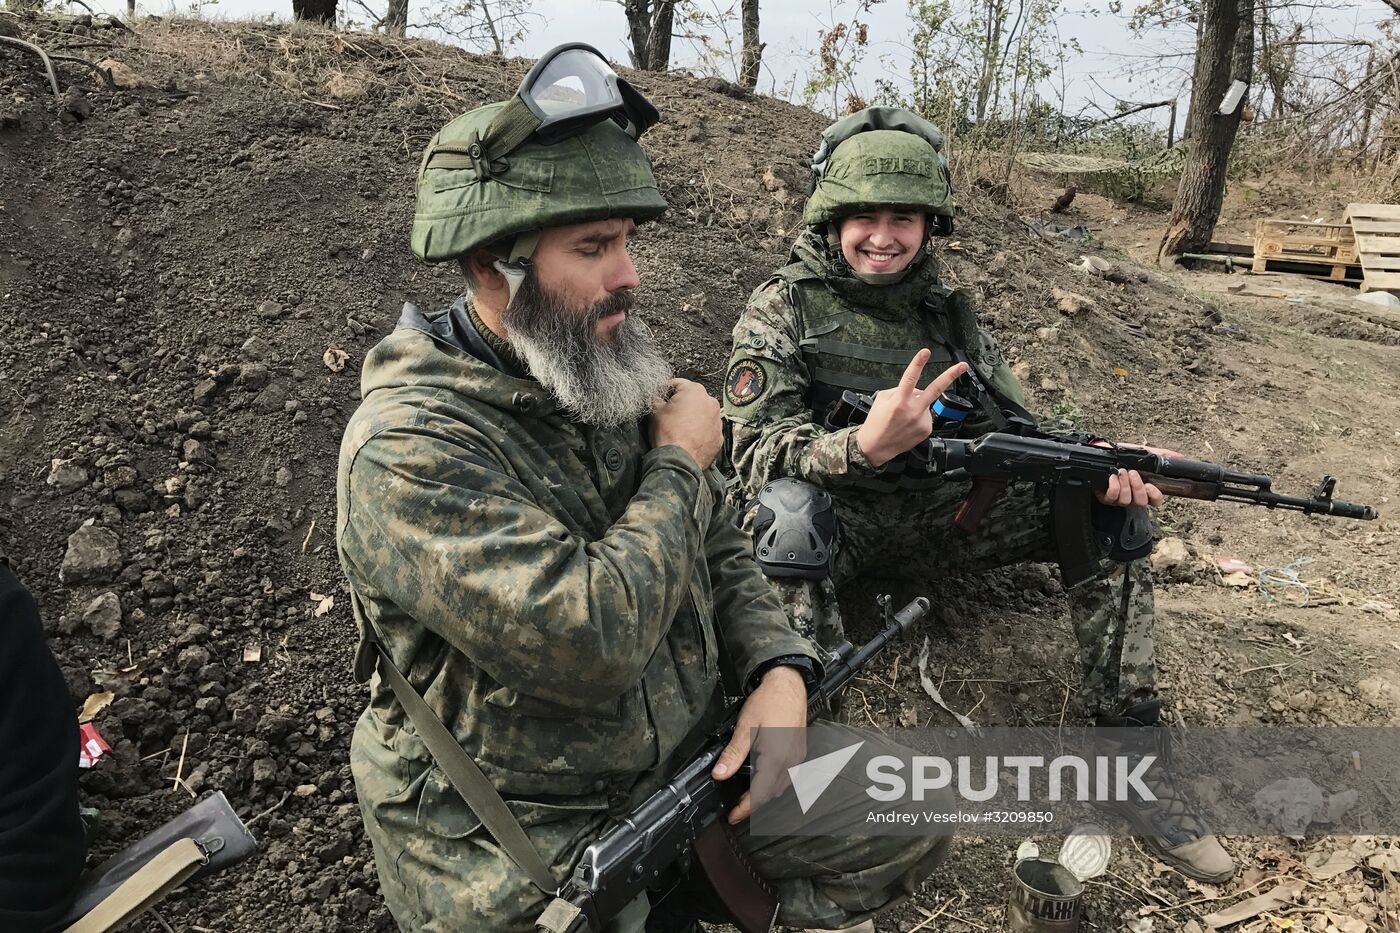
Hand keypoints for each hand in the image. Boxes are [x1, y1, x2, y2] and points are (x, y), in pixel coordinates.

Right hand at [650, 379, 721, 469]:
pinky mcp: (719, 436)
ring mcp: (717, 420)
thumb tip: (657, 398)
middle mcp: (710, 402)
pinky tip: (689, 437)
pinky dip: (700, 431)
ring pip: (702, 413)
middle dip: (681, 404)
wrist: (680, 460)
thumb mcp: (655, 411)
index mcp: (694, 391)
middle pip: (692, 398)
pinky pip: (708, 429)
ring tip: (679, 427)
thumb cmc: (668, 434)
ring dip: (692, 417)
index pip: (677, 383)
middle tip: (669, 413)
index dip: (665, 390)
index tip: (660, 397)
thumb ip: (656, 398)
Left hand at [712, 666, 807, 824]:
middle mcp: (790, 762)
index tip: (732, 816)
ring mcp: (797, 758)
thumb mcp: (746, 727)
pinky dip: (773, 784)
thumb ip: (733, 754)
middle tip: (735, 809)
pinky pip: (787, 777)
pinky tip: (763, 779)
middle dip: (753, 805)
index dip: (745, 809)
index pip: (760, 794)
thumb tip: (719, 775)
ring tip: (746, 797)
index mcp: (776, 759)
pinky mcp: (799, 752)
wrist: (789, 684)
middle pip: (771, 794)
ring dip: (764, 795)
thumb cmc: (769, 701)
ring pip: (781, 787)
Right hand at [856, 351, 969, 467]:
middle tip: (963, 366)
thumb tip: (916, 389)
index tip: (925, 352)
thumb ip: (899, 390)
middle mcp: (912, 410)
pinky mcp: (926, 429)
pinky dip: (919, 416)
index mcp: (899, 400)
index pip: (910, 377)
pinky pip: (926, 415)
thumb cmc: (876, 422)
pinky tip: (909, 423)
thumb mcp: (881, 399)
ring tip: (904, 417)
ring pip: (926, 403)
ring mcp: (921, 421)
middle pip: (936, 389)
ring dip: (918, 405)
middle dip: (950, 376)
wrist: (875, 447)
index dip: (918, 363)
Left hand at [1090, 443, 1179, 507]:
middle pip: (1141, 502)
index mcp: (1144, 488)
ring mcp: (1119, 499)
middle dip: (1138, 487)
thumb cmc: (1123, 456)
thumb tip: (1179, 457)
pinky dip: (1114, 487)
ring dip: (1125, 485)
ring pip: (1126, 501)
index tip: (1151, 486)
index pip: (1155, 500)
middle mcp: (1133, 496)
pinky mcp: (1106, 498)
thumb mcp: (1143, 453)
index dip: (1155, 496)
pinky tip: (1112, 477)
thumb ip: (1160, 455)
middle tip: (1133, 473)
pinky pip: (1112, 498)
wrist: (1103, 453)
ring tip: (1122, 472)